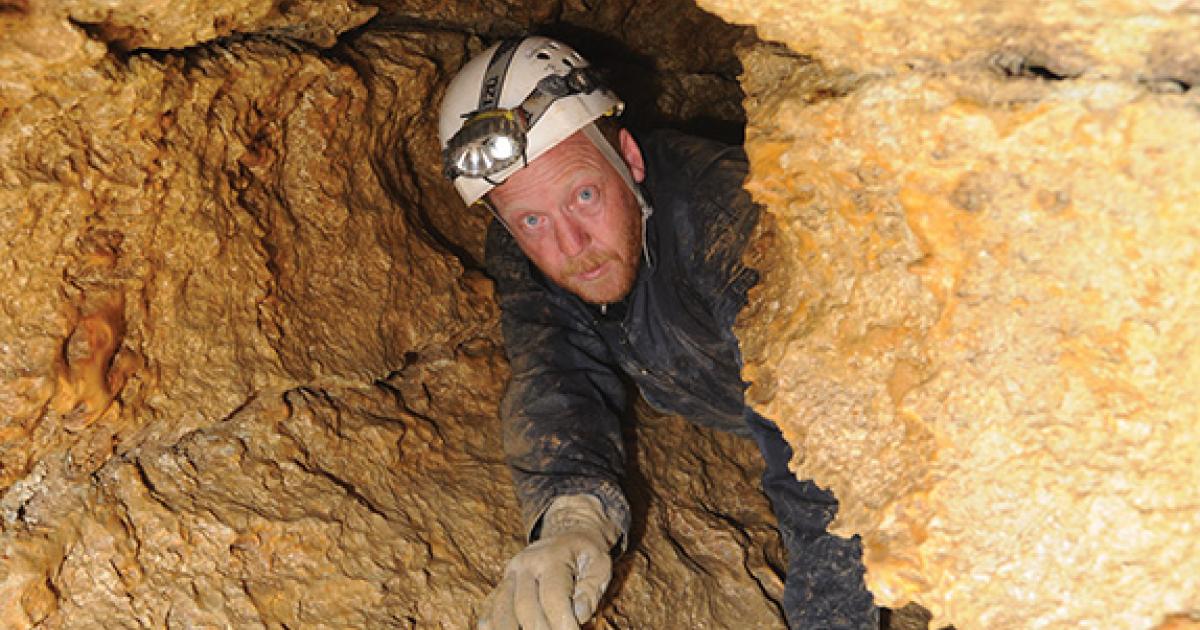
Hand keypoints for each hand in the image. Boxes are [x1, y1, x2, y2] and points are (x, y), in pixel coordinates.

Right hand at [479, 494, 620, 629]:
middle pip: (525, 606)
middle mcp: (525, 564)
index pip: (553, 595)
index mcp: (552, 557)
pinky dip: (491, 624)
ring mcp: (510, 575)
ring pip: (502, 609)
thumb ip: (592, 588)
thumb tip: (580, 614)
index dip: (562, 621)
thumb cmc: (585, 554)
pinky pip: (490, 607)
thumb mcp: (600, 563)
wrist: (566, 535)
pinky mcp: (502, 585)